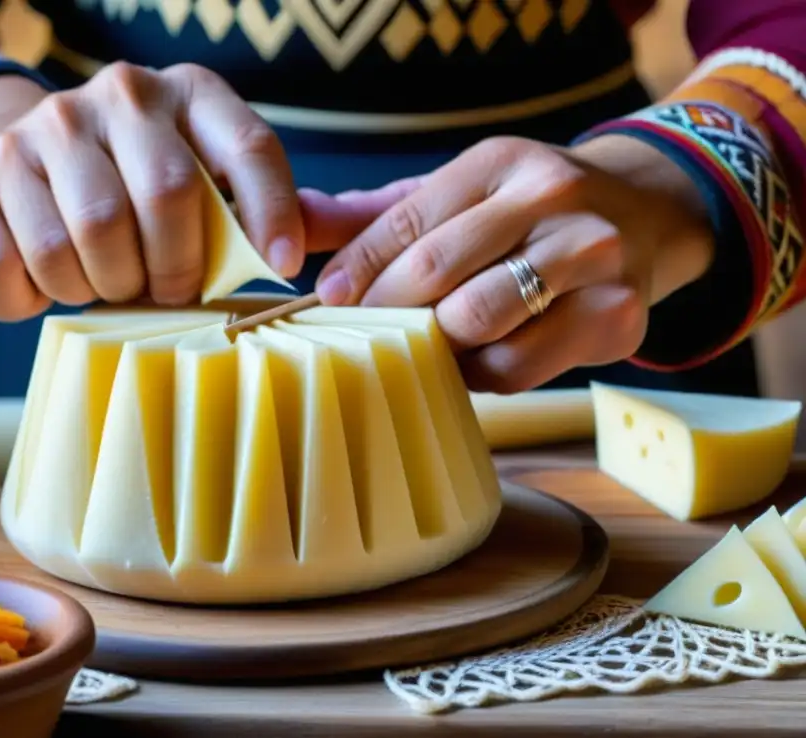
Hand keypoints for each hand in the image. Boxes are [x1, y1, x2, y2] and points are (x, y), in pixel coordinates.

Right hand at [0, 66, 305, 319]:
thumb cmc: (140, 179)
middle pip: (165, 198)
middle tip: (169, 293)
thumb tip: (310, 250)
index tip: (282, 266)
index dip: (272, 211)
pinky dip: (32, 300)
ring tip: (109, 284)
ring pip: (83, 240)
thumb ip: (258, 206)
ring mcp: (41, 130)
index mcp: (189, 93)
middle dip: (177, 271)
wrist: (28, 151)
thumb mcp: (207, 172)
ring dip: (103, 288)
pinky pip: (6, 269)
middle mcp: (118, 95)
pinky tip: (50, 288)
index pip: (248, 147)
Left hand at [310, 135, 713, 392]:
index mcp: (501, 161)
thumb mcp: (460, 194)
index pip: (406, 221)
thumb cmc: (527, 213)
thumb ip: (380, 215)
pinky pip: (518, 368)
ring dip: (434, 345)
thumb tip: (294, 226)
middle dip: (386, 311)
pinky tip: (473, 358)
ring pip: (476, 325)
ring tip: (423, 343)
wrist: (644, 216)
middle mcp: (552, 198)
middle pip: (436, 273)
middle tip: (365, 330)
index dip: (357, 267)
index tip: (328, 298)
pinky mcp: (616, 318)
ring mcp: (592, 258)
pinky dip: (479, 374)